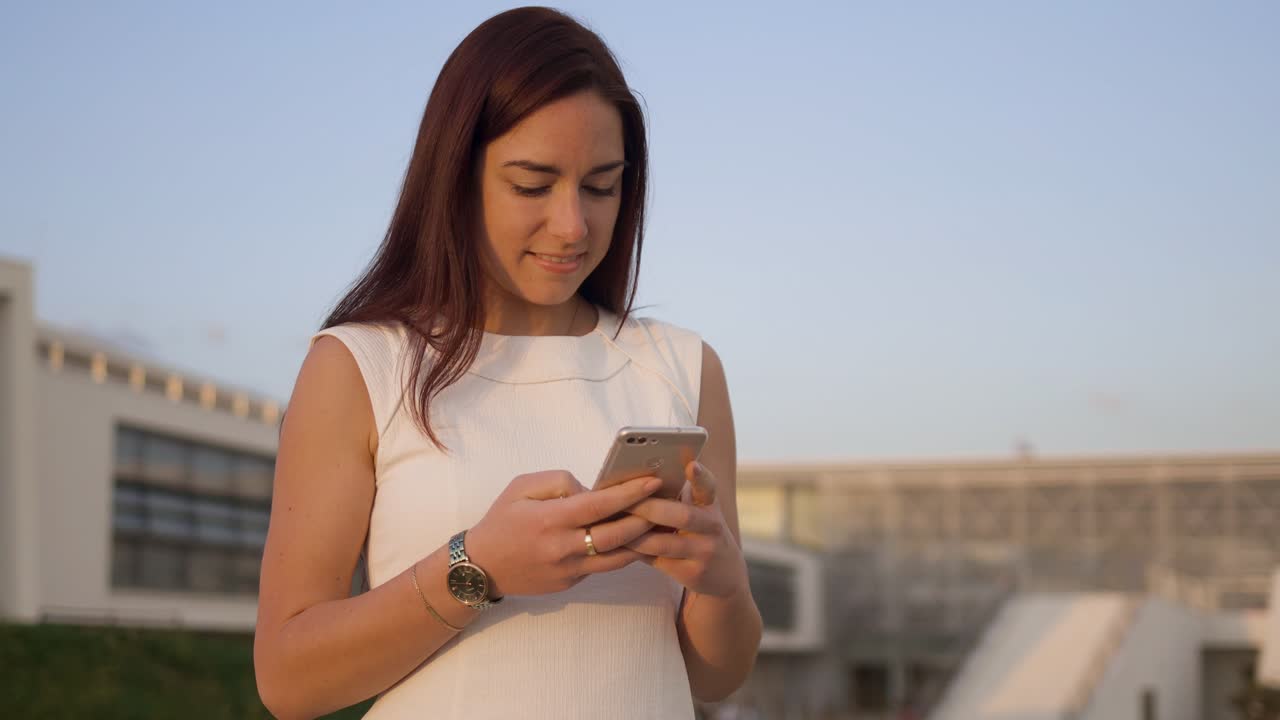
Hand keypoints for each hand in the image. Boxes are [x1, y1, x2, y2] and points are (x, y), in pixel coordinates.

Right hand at [465, 470, 662, 597]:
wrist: (481, 567)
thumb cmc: (501, 520)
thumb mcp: (522, 487)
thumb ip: (559, 481)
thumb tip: (592, 490)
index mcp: (550, 520)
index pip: (599, 506)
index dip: (629, 494)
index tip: (652, 482)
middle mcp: (563, 548)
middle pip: (617, 536)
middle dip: (645, 519)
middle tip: (664, 504)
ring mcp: (568, 571)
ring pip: (617, 558)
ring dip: (641, 541)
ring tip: (658, 524)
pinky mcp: (570, 584)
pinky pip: (602, 567)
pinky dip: (619, 553)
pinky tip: (632, 539)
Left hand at [623, 461, 748, 598]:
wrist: (725, 573)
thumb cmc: (701, 531)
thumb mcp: (701, 510)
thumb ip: (678, 494)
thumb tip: (636, 480)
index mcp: (710, 505)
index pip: (708, 487)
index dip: (700, 476)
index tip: (691, 465)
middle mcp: (711, 527)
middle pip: (680, 515)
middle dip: (648, 508)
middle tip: (623, 501)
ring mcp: (703, 551)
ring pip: (662, 543)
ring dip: (634, 534)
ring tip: (611, 525)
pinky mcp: (692, 573)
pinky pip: (657, 561)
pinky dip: (637, 552)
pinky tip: (620, 545)